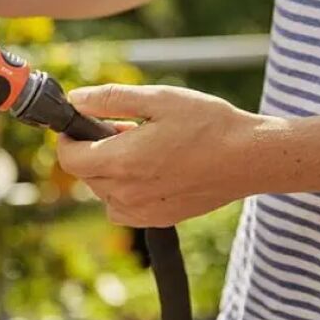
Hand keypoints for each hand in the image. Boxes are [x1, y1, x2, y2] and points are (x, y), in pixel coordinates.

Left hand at [56, 84, 273, 227]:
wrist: (250, 158)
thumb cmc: (208, 124)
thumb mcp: (157, 99)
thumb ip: (110, 99)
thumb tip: (76, 100)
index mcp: (121, 161)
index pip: (69, 158)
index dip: (68, 138)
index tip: (81, 124)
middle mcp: (126, 192)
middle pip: (86, 174)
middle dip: (95, 150)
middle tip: (126, 129)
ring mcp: (142, 210)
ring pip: (104, 191)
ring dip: (111, 170)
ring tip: (144, 148)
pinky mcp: (158, 219)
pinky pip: (123, 208)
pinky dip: (126, 190)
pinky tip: (153, 171)